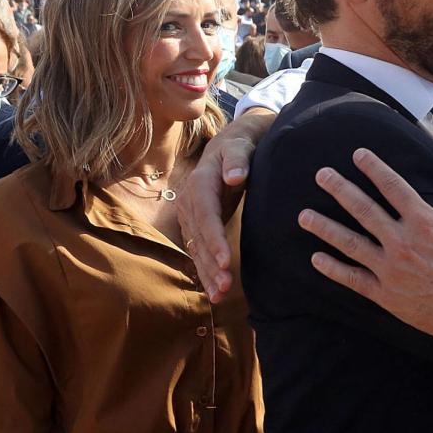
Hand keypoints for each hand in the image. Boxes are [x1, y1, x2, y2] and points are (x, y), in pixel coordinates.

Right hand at [177, 108, 275, 301]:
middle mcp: (190, 199)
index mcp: (200, 180)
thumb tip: (233, 176)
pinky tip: (214, 292)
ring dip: (207, 272)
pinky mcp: (197, 222)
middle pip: (199, 236)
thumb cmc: (243, 140)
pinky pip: (199, 249)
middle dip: (211, 263)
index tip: (227, 260)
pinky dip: (205, 271)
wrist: (234, 138)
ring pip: (196, 247)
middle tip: (226, 286)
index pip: (206, 214)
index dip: (214, 239)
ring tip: (220, 295)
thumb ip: (238, 157)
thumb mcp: (242, 142)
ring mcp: (190, 213)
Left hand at [301, 148, 432, 343]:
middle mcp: (402, 241)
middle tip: (321, 175)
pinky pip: (352, 278)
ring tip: (303, 216)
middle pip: (363, 208)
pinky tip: (315, 258)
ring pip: (349, 242)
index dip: (374, 167)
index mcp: (425, 222)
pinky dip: (332, 268)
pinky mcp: (384, 294)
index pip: (393, 186)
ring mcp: (390, 268)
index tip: (358, 155)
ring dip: (324, 227)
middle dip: (339, 188)